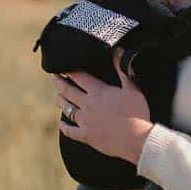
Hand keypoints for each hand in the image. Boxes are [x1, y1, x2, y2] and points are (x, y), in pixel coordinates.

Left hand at [53, 48, 153, 165]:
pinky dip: (64, 126)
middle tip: (54, 77)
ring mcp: (85, 121)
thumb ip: (122, 69)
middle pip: (68, 91)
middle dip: (59, 82)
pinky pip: (70, 131)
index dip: (69, 70)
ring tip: (58, 96)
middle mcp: (88, 105)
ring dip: (61, 101)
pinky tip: (61, 124)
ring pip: (66, 109)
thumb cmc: (136, 112)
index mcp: (98, 91)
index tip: (63, 66)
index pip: (79, 77)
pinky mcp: (86, 136)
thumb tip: (118, 50)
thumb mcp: (132, 87)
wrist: (136, 139)